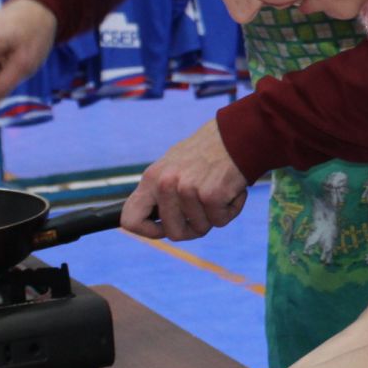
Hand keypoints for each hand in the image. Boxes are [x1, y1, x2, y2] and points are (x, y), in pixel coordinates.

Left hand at [123, 119, 248, 240]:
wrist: (236, 134)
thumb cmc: (206, 152)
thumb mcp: (172, 166)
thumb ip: (160, 192)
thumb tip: (152, 218)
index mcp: (151, 178)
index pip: (131, 219)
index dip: (148, 231)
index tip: (164, 228)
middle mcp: (165, 184)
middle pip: (173, 232)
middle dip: (192, 228)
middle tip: (204, 211)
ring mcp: (187, 190)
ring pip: (200, 228)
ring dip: (214, 215)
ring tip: (219, 190)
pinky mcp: (211, 195)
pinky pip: (221, 221)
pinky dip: (231, 210)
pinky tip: (232, 190)